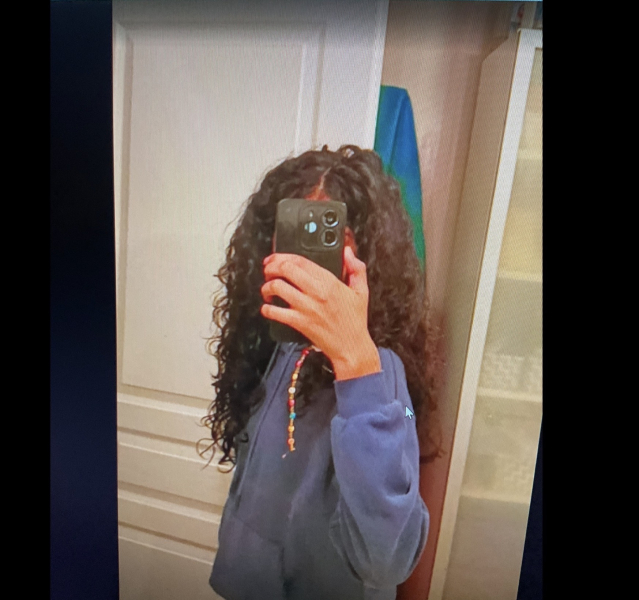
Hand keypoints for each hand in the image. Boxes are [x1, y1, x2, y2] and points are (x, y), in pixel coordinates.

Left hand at [260, 247, 380, 379]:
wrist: (352, 346)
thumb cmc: (355, 321)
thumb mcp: (361, 291)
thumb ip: (356, 268)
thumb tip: (348, 252)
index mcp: (329, 281)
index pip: (300, 260)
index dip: (282, 256)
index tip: (275, 259)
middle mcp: (316, 292)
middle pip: (285, 269)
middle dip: (271, 267)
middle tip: (268, 272)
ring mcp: (306, 307)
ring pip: (277, 287)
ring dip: (267, 287)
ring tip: (268, 290)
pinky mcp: (299, 323)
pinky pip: (275, 312)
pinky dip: (267, 309)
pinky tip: (269, 308)